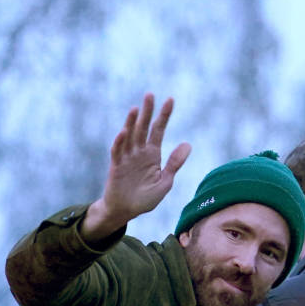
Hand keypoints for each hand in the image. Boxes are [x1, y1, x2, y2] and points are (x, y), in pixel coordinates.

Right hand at [82, 94, 191, 243]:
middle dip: (147, 112)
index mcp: (153, 154)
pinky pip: (118, 152)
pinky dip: (120, 142)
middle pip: (143, 128)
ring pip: (130, 136)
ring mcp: (127, 158)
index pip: (158, 130)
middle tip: (151, 94)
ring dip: (132, 122)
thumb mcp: (165, 181)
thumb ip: (175, 163)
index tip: (170, 99)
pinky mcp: (116, 167)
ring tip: (137, 108)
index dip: (164, 115)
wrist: (127, 211)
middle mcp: (139, 152)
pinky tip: (124, 131)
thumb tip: (188, 144)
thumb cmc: (145, 198)